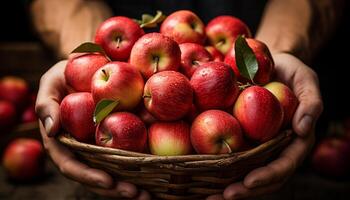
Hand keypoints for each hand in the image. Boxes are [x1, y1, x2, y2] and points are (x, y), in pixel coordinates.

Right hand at [35, 61, 149, 198]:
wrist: (88, 66)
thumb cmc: (65, 75)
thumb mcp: (51, 83)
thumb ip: (46, 104)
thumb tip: (51, 130)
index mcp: (63, 141)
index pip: (71, 165)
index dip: (87, 175)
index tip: (107, 181)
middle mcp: (83, 148)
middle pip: (97, 175)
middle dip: (115, 189)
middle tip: (137, 195)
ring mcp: (101, 145)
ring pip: (115, 171)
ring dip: (132, 185)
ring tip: (151, 194)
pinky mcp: (118, 137)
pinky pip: (129, 153)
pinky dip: (142, 166)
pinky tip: (159, 173)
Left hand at [207, 53, 322, 199]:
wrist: (267, 63)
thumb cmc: (289, 70)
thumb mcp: (305, 79)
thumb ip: (311, 102)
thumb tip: (303, 129)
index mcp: (293, 140)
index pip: (284, 163)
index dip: (269, 175)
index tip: (249, 181)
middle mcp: (273, 148)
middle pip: (262, 176)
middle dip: (245, 190)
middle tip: (224, 196)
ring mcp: (255, 145)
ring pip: (243, 172)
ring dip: (226, 187)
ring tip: (207, 197)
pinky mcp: (239, 138)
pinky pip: (229, 156)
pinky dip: (215, 168)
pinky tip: (197, 175)